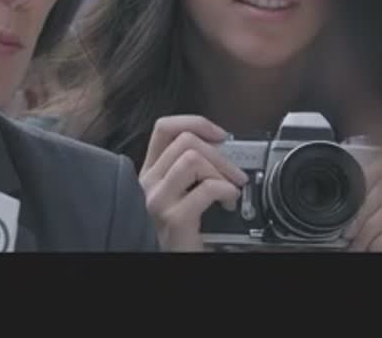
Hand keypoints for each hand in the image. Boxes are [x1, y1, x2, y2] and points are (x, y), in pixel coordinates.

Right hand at [140, 115, 248, 251]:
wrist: (174, 259)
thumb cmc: (179, 233)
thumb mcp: (175, 194)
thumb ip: (185, 170)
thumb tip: (218, 148)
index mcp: (149, 172)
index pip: (164, 128)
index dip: (195, 122)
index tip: (219, 134)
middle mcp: (147, 182)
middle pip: (184, 140)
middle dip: (219, 153)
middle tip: (234, 173)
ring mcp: (158, 200)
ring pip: (193, 158)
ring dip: (222, 171)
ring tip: (230, 189)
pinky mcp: (174, 219)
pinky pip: (207, 188)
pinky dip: (227, 191)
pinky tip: (229, 202)